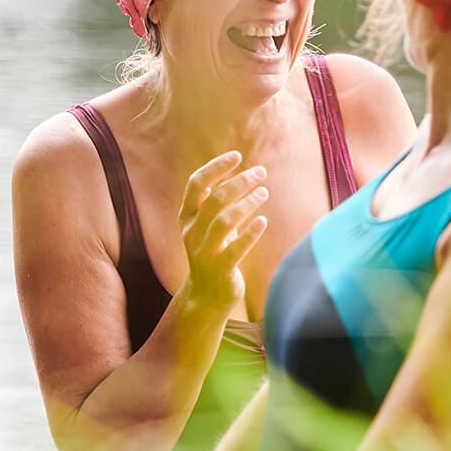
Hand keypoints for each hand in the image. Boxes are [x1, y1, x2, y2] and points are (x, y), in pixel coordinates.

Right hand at [176, 150, 269, 311]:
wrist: (206, 295)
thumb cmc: (212, 251)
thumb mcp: (206, 224)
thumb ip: (213, 201)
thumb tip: (235, 170)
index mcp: (186, 217)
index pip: (196, 184)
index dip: (216, 167)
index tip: (237, 155)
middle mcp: (191, 232)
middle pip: (215, 199)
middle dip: (240, 181)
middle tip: (261, 171)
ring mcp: (204, 252)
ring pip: (225, 221)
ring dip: (247, 202)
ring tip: (264, 191)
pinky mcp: (220, 269)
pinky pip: (235, 249)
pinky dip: (250, 233)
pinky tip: (263, 220)